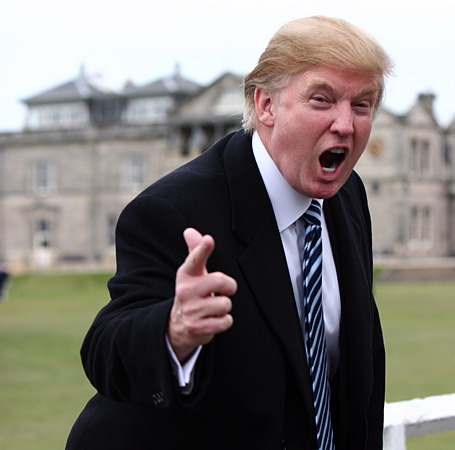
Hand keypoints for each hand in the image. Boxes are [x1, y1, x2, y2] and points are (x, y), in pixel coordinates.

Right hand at [167, 228, 236, 361]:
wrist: (178, 325)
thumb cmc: (192, 292)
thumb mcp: (193, 273)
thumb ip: (196, 251)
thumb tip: (189, 231)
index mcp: (186, 274)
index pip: (195, 259)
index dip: (203, 249)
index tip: (209, 240)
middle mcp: (185, 291)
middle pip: (221, 281)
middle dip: (229, 287)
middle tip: (223, 290)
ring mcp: (190, 310)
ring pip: (225, 304)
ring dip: (224, 307)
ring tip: (212, 308)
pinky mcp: (197, 328)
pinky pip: (225, 321)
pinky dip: (224, 321)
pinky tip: (213, 320)